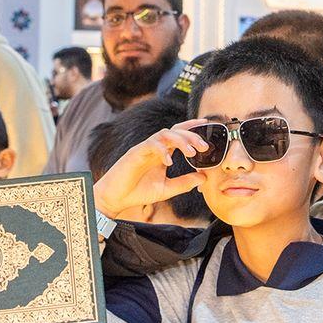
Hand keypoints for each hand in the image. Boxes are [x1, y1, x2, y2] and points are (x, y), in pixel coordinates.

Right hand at [92, 122, 207, 219]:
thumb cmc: (138, 192)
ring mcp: (144, 148)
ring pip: (164, 134)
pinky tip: (168, 162)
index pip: (179, 134)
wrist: (116, 198)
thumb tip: (204, 177)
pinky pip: (150, 145)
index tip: (206, 124)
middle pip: (175, 131)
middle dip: (191, 135)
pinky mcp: (135, 153)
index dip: (192, 127)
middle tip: (204, 146)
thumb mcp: (166, 189)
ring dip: (180, 140)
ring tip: (191, 152)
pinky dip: (161, 151)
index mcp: (162, 153)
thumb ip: (184, 183)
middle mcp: (154, 148)